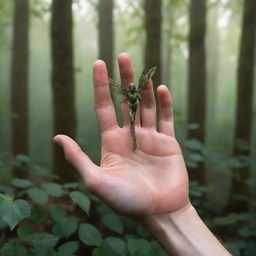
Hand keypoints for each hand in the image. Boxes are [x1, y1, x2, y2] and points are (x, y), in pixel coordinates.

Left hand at [54, 53, 188, 217]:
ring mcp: (150, 137)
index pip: (105, 107)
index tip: (98, 64)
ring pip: (146, 106)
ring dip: (144, 87)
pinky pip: (166, 118)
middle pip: (126, 101)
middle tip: (122, 56)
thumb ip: (78, 158)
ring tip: (142, 69)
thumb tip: (57, 137)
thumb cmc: (127, 201)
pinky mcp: (168, 142)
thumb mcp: (96, 181)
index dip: (101, 86)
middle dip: (124, 79)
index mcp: (112, 142)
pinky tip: (160, 89)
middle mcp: (130, 136)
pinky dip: (164, 104)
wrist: (158, 212)